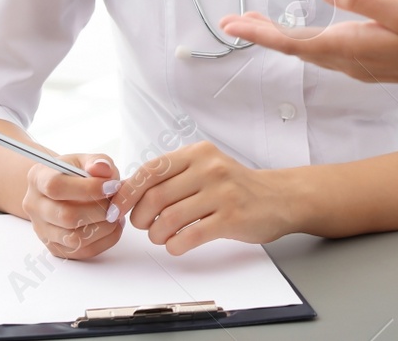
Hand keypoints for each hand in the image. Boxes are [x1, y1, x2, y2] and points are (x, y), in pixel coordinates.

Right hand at [23, 154, 122, 260]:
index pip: (55, 186)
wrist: (63, 190)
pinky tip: (114, 225)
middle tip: (117, 202)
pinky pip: (82, 251)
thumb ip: (97, 161)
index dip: (88, 188)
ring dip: (104, 227)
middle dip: (100, 210)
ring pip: (74, 238)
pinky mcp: (55, 247)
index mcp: (38, 178)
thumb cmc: (77, 173)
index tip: (113, 186)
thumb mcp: (86, 159)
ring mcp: (42, 229)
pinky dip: (105, 240)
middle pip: (66, 216)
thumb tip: (103, 169)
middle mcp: (34, 205)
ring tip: (116, 214)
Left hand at [108, 142, 289, 252]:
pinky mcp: (231, 218)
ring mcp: (222, 193)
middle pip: (156, 196)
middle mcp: (210, 168)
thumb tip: (128, 192)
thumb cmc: (235, 186)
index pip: (151, 169)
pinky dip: (175, 246)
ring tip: (161, 236)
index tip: (118, 208)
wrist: (278, 198)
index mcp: (198, 153)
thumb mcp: (205, 167)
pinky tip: (177, 244)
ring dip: (157, 235)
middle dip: (141, 218)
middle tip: (145, 225)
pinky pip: (189, 236)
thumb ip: (172, 175)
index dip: (128, 192)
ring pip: (169, 219)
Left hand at [219, 0, 397, 97]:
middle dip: (263, 33)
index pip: (294, 40)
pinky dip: (305, 41)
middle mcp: (350, 60)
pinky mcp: (371, 63)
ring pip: (310, 51)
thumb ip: (363, 0)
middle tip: (231, 22)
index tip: (230, 25)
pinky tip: (304, 34)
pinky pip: (327, 53)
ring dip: (282, 37)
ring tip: (257, 24)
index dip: (260, 32)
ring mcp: (360, 65)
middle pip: (296, 48)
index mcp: (352, 46)